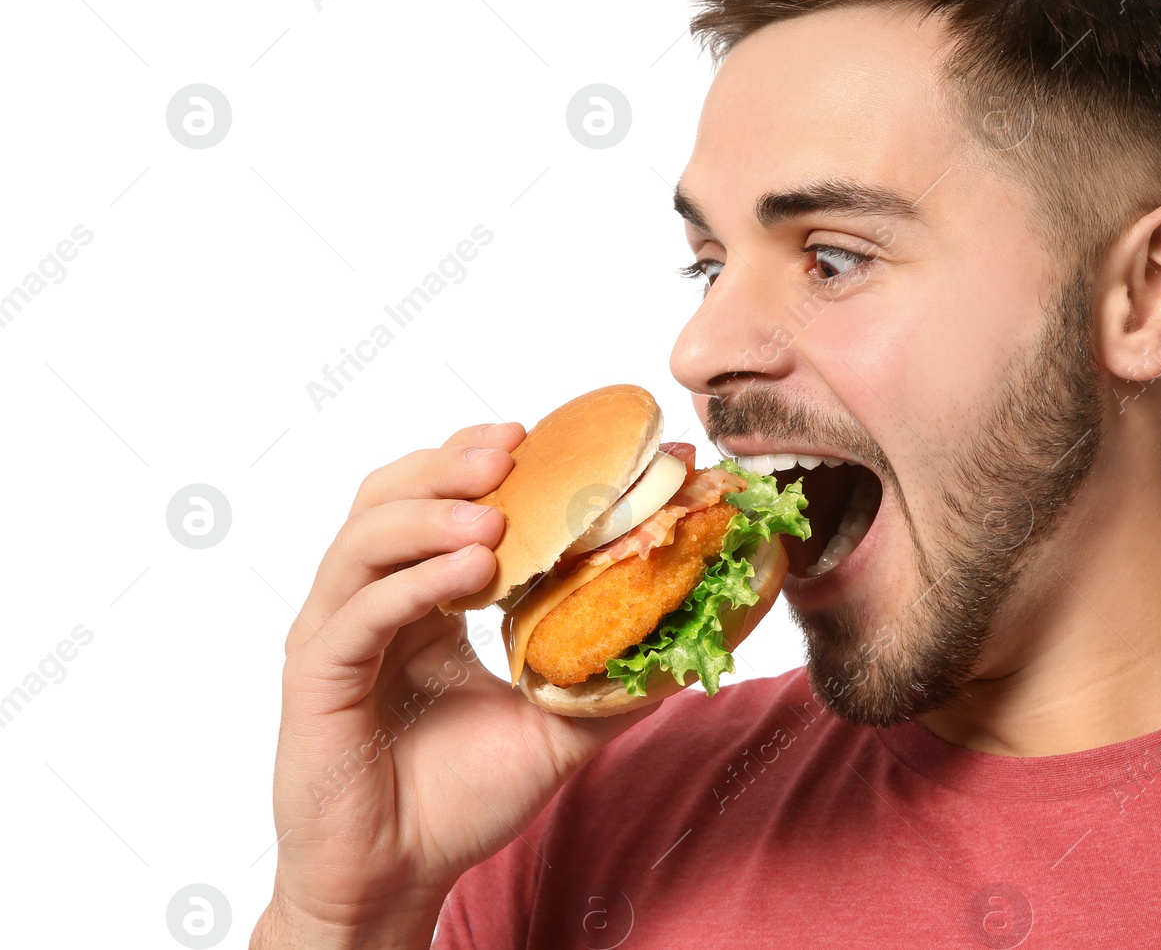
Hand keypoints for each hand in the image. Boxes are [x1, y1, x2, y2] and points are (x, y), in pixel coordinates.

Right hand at [252, 421, 654, 948]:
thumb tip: (690, 632)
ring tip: (494, 515)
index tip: (534, 434)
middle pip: (390, 496)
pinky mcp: (316, 677)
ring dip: (432, 514)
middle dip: (449, 464)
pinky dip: (415, 582)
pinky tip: (470, 574)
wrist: (399, 880)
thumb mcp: (554, 723)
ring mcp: (335, 633)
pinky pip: (362, 612)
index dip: (475, 457)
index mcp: (418, 597)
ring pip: (365, 539)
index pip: (434, 497)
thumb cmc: (462, 799)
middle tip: (512, 453)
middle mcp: (368, 601)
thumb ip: (609, 674)